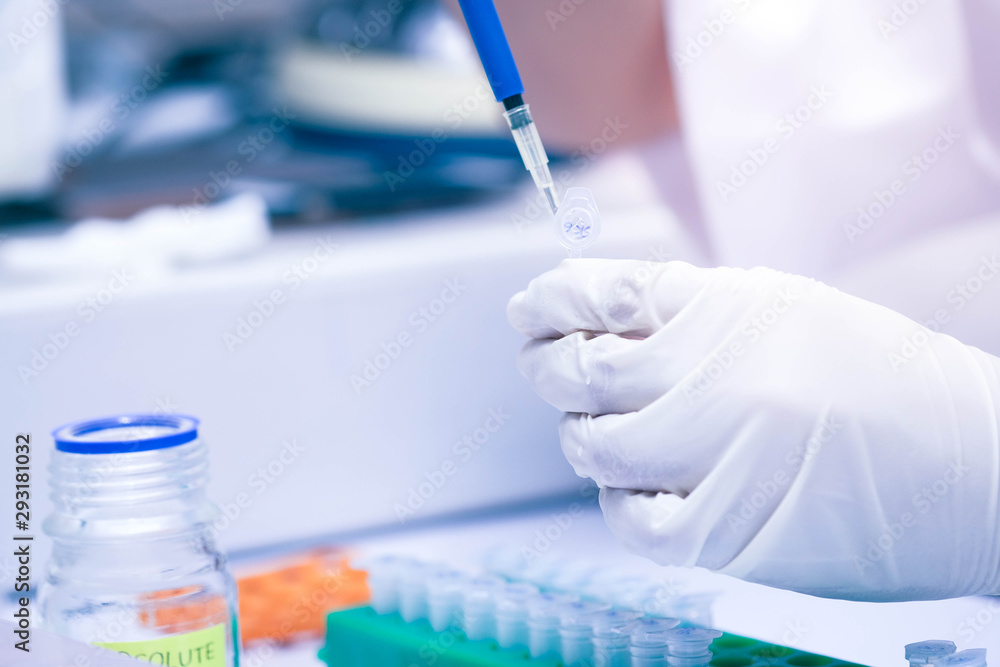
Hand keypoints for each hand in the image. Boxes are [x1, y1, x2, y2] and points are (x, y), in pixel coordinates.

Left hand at [508, 259, 999, 600]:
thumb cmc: (877, 384)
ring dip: (584, 433)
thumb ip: (687, 311)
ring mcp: (715, 456)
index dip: (549, 301)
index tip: (529, 308)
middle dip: (547, 365)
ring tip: (600, 424)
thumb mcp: (782, 311)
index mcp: (727, 308)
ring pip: (593, 446)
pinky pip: (629, 518)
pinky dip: (619, 499)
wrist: (968, 472)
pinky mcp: (724, 533)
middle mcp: (713, 376)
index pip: (602, 293)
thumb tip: (594, 315)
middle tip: (543, 362)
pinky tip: (635, 484)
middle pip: (580, 372)